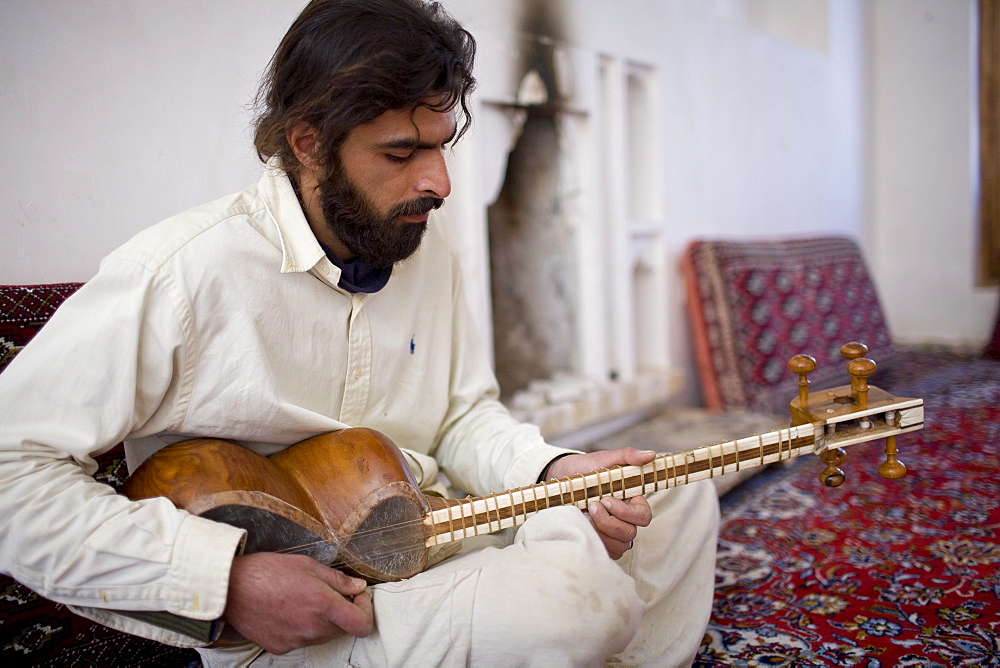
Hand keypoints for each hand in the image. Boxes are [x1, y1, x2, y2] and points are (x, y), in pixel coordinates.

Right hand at [223, 552, 372, 653]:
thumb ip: (337, 579)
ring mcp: (295, 640)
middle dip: (343, 612)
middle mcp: (311, 627)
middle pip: (343, 629)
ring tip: (305, 600)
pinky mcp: (280, 647)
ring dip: (324, 621)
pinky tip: (289, 611)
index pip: (361, 624)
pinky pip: (302, 640)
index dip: (366, 611)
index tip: (358, 598)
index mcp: (322, 604)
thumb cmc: (266, 571)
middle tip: (330, 593)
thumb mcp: (307, 565)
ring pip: (323, 636)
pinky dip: (303, 628)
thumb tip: (357, 587)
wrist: (229, 589)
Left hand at [544, 448, 655, 559]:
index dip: (628, 512)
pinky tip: (581, 525)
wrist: (558, 479)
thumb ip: (627, 456)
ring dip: (599, 530)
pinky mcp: (599, 542)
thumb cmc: (583, 469)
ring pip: (618, 546)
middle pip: (630, 533)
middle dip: (608, 522)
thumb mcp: (603, 459)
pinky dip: (592, 540)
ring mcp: (612, 533)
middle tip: (590, 505)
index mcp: (630, 500)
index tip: (606, 499)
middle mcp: (624, 519)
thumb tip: (650, 455)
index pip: (643, 516)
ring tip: (584, 514)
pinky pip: (604, 551)